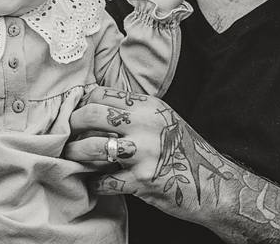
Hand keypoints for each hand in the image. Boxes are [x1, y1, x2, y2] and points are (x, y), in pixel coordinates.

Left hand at [63, 87, 235, 218]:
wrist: (214, 184)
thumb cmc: (182, 150)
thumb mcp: (162, 119)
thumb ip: (133, 110)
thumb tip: (94, 103)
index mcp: (149, 106)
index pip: (102, 94)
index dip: (82, 103)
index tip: (75, 113)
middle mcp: (146, 124)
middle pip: (92, 115)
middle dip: (72, 124)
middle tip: (65, 134)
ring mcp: (144, 153)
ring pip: (93, 147)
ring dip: (76, 154)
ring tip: (71, 157)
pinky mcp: (143, 181)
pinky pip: (105, 181)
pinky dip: (95, 183)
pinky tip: (95, 182)